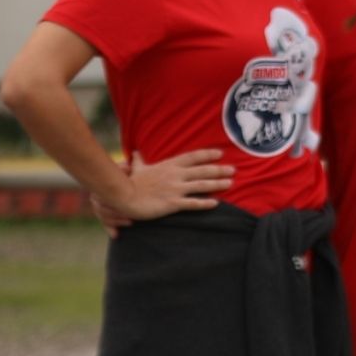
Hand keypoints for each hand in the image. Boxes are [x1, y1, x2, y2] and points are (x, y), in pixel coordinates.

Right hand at [100, 149, 232, 232]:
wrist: (122, 196)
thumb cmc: (129, 183)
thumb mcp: (137, 169)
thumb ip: (139, 161)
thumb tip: (135, 152)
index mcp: (168, 166)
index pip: (192, 157)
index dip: (207, 155)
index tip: (220, 153)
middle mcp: (175, 175)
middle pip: (202, 170)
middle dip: (219, 170)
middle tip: (234, 170)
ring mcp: (175, 189)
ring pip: (202, 185)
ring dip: (218, 184)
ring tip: (231, 183)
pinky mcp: (172, 203)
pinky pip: (192, 203)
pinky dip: (205, 203)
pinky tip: (216, 203)